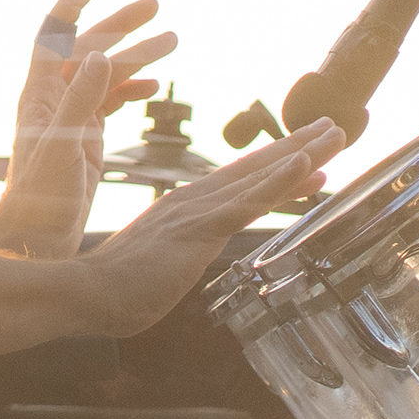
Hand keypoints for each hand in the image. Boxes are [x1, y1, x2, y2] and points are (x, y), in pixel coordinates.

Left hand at [0, 0, 179, 258]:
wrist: (35, 238)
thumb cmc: (39, 199)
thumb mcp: (62, 147)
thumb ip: (81, 101)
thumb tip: (100, 56)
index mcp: (40, 94)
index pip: (55, 32)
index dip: (74, 0)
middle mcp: (53, 98)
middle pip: (89, 47)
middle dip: (121, 23)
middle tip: (156, 5)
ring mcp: (69, 116)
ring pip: (105, 73)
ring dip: (137, 56)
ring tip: (174, 41)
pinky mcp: (83, 136)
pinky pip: (109, 101)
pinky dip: (130, 89)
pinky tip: (152, 87)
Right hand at [70, 119, 347, 334]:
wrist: (84, 292)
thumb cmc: (116, 286)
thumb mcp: (161, 262)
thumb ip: (178, 252)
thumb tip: (187, 256)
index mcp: (185, 207)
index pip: (240, 181)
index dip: (276, 163)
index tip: (307, 150)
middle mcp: (195, 199)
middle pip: (256, 168)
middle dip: (298, 145)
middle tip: (334, 126)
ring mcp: (198, 211)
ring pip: (260, 178)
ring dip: (301, 154)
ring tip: (334, 135)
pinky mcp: (199, 229)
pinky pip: (247, 203)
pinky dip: (278, 182)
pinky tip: (306, 168)